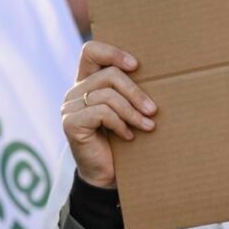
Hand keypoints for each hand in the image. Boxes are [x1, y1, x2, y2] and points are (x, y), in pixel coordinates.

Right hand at [61, 41, 156, 188]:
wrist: (106, 177)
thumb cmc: (120, 142)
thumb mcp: (126, 111)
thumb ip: (128, 92)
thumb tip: (159, 76)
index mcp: (86, 82)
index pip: (90, 51)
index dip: (113, 52)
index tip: (136, 66)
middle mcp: (74, 92)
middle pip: (108, 75)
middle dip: (135, 91)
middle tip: (153, 109)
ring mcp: (70, 107)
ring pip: (107, 95)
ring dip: (132, 111)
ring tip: (147, 125)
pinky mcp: (70, 123)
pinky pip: (101, 112)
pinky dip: (120, 124)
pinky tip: (128, 136)